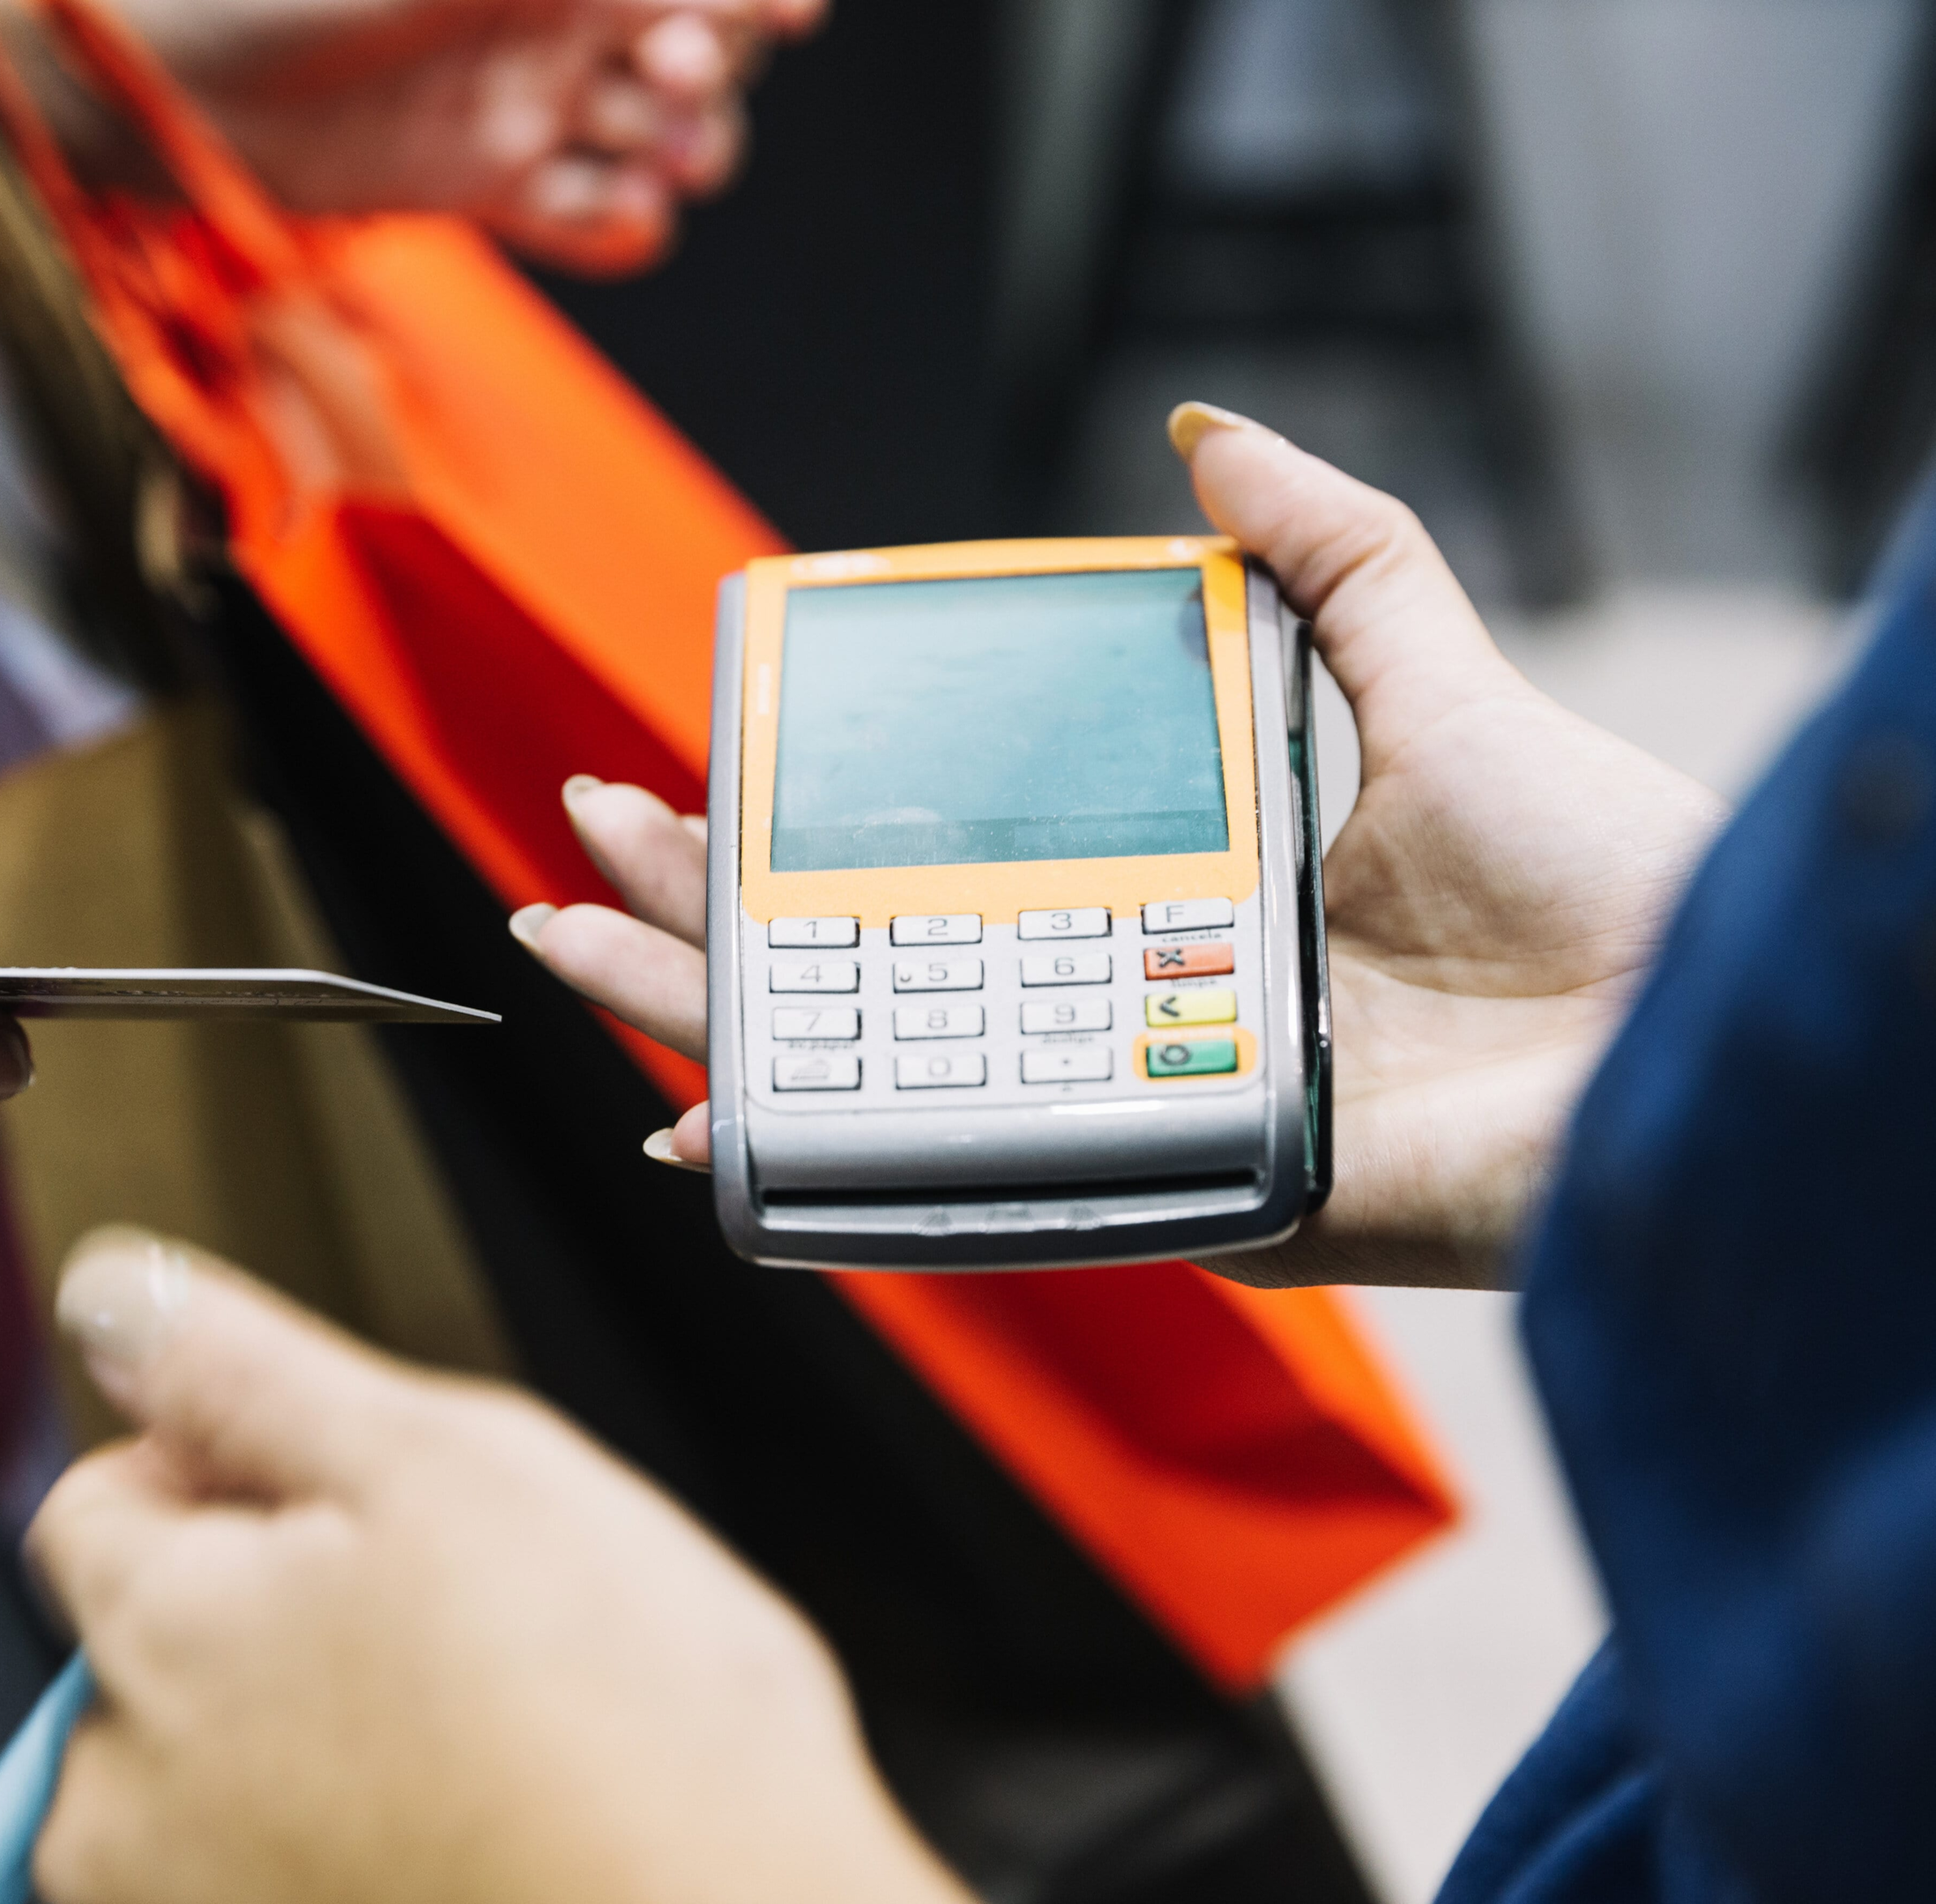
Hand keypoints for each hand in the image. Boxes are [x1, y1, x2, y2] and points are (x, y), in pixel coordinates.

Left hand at [28, 1226, 969, 1903]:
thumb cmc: (631, 1743)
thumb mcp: (450, 1464)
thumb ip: (248, 1371)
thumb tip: (115, 1293)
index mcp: (159, 1640)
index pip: (98, 1501)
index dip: (226, 1465)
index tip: (348, 1493)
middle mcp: (129, 1809)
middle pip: (156, 1649)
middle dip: (274, 1616)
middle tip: (448, 1621)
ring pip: (220, 1778)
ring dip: (316, 1742)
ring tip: (478, 1741)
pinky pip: (277, 1876)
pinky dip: (355, 1844)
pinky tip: (472, 1825)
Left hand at [93, 0, 824, 273]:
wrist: (158, 76)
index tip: (781, 11)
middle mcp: (547, 15)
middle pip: (696, 44)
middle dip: (708, 62)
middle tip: (663, 77)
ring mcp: (525, 100)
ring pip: (662, 133)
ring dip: (686, 146)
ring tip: (658, 157)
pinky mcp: (490, 185)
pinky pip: (595, 218)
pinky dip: (625, 224)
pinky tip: (615, 214)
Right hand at [511, 406, 1728, 1288]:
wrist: (1683, 1028)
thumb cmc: (1590, 872)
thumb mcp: (1430, 671)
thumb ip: (1323, 550)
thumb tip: (1206, 438)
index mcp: (1165, 889)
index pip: (934, 859)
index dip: (806, 826)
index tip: (700, 777)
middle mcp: (1122, 998)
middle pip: (867, 967)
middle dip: (708, 920)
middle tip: (582, 860)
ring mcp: (1124, 1099)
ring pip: (875, 1075)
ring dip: (715, 1028)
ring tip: (584, 960)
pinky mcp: (1158, 1189)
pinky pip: (968, 1190)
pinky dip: (834, 1172)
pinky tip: (713, 1133)